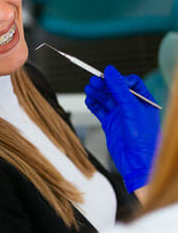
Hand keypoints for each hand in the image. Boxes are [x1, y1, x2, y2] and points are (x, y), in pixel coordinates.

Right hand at [85, 65, 159, 192]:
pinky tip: (89, 100)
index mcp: (143, 101)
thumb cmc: (143, 138)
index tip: (108, 78)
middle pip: (114, 90)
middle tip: (93, 82)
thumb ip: (119, 89)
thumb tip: (111, 71)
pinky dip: (93, 104)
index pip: (130, 83)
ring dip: (97, 93)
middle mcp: (131, 107)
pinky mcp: (110, 124)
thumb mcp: (131, 108)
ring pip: (105, 99)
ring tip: (89, 89)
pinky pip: (99, 110)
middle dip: (104, 85)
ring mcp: (119, 115)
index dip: (118, 79)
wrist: (136, 161)